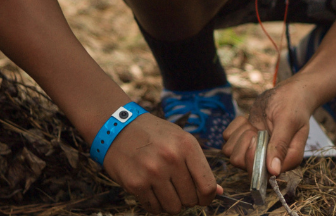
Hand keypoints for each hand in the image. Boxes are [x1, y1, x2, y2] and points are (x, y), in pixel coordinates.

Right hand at [103, 114, 222, 212]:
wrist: (117, 126)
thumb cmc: (154, 135)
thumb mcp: (180, 141)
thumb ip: (199, 166)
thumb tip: (218, 192)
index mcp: (187, 146)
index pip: (208, 186)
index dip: (208, 197)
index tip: (202, 197)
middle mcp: (171, 158)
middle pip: (191, 199)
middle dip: (187, 199)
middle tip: (177, 189)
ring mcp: (152, 172)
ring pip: (173, 208)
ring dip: (171, 204)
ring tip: (164, 190)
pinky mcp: (135, 183)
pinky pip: (154, 208)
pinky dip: (155, 205)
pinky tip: (151, 191)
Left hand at [222, 83, 313, 176]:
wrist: (287, 93)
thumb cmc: (293, 105)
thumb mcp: (288, 122)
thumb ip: (280, 146)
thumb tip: (274, 171)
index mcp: (287, 160)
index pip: (261, 174)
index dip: (253, 157)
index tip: (257, 136)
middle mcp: (269, 160)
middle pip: (241, 164)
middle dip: (244, 143)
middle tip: (255, 129)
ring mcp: (255, 152)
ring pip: (231, 154)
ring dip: (239, 135)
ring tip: (253, 125)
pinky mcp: (244, 141)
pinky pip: (227, 140)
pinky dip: (235, 128)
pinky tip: (248, 121)